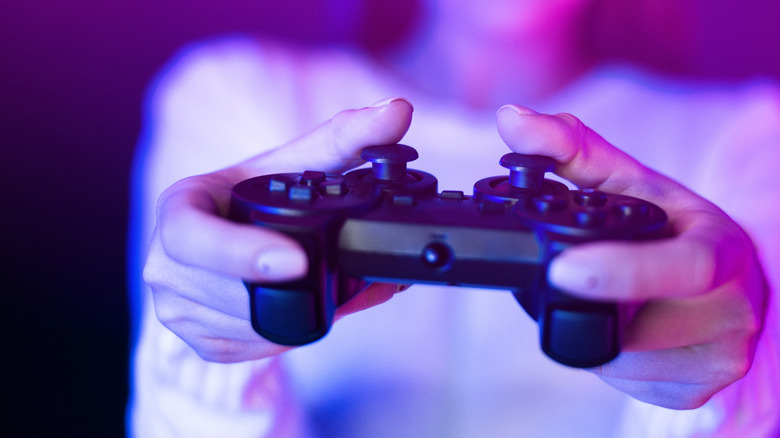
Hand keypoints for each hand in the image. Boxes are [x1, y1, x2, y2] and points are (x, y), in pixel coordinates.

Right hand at [142, 97, 413, 362]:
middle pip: (227, 293)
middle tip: (346, 282)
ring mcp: (177, 308)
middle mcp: (164, 263)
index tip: (297, 261)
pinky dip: (286, 336)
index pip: (190, 237)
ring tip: (332, 293)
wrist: (233, 238)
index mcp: (178, 209)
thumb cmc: (255, 197)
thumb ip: (346, 138)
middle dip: (290, 290)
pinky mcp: (199, 341)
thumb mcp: (293, 164)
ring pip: (244, 328)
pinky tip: (304, 312)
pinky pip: (248, 349)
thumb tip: (398, 111)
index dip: (240, 252)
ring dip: (295, 316)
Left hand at [496, 104, 767, 408]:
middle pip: (636, 326)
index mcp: (723, 251)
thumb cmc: (671, 226)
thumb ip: (569, 149)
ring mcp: (717, 359)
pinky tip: (617, 326)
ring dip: (591, 330)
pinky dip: (605, 355)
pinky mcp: (693, 392)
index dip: (623, 272)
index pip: (684, 269)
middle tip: (571, 276)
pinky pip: (626, 382)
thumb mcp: (628, 182)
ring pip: (622, 360)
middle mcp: (733, 311)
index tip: (562, 269)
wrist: (722, 281)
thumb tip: (510, 119)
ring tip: (603, 295)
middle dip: (589, 304)